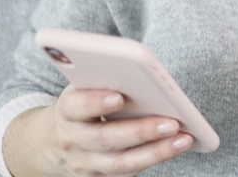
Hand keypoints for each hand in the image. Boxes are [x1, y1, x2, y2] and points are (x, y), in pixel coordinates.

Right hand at [35, 85, 192, 175]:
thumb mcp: (84, 87)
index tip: (119, 97)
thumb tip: (140, 72)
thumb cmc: (82, 104)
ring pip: (121, 162)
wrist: (53, 142)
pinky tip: (177, 146)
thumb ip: (104, 80)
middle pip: (106, 139)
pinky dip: (154, 159)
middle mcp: (72, 140)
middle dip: (141, 131)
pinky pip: (128, 172)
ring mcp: (84, 163)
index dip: (95, 102)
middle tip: (172, 122)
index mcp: (67, 110)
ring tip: (184, 138)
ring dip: (156, 151)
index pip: (76, 106)